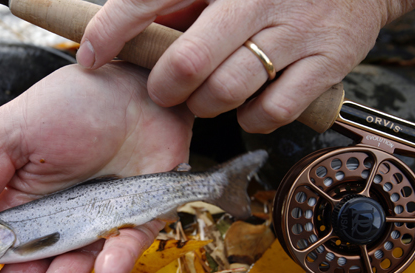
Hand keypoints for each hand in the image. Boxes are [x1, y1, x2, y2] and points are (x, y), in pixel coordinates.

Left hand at [77, 0, 414, 132]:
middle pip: (187, 63)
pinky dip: (250, 119)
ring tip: (208, 95)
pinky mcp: (326, 64)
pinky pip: (270, 113)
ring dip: (205, 105)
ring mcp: (295, 32)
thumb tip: (136, 32)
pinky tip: (248, 104)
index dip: (110, 31)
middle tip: (166, 89)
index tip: (88, 56)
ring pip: (225, 93)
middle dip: (164, 87)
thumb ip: (183, 3)